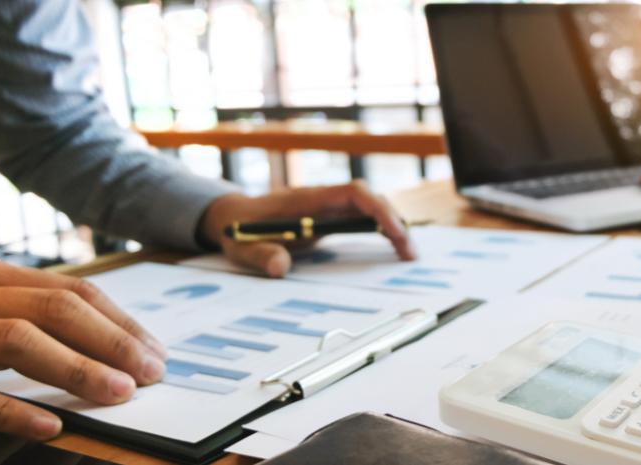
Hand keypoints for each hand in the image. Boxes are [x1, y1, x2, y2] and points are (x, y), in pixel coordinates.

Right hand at [0, 256, 166, 438]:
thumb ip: (28, 322)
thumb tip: (109, 348)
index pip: (71, 292)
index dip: (120, 323)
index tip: (155, 353)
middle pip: (52, 310)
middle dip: (111, 342)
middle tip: (150, 374)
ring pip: (15, 341)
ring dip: (75, 368)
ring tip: (117, 394)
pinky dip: (10, 410)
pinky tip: (48, 425)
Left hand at [200, 181, 415, 277]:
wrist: (231, 218)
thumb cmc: (237, 230)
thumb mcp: (242, 248)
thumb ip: (260, 256)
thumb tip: (280, 268)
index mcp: (307, 201)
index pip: (353, 193)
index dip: (377, 208)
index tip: (393, 232)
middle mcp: (322, 200)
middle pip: (369, 200)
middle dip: (394, 221)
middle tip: (410, 252)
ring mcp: (327, 208)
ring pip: (370, 208)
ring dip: (392, 226)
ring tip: (408, 254)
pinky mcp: (329, 219)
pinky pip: (362, 219)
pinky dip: (381, 231)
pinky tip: (393, 248)